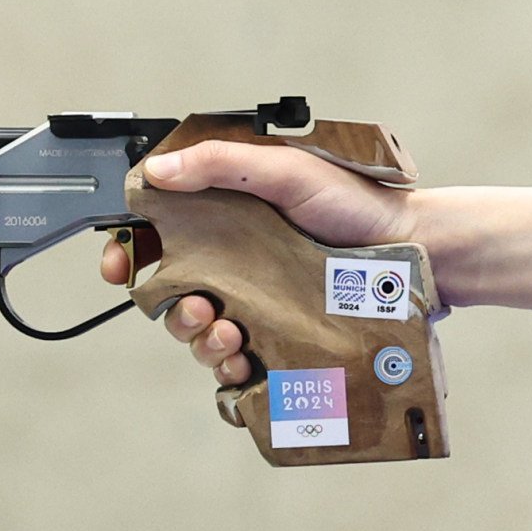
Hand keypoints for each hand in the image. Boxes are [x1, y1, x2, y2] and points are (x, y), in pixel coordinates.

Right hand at [95, 136, 415, 390]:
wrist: (414, 251)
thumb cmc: (356, 203)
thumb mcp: (285, 170)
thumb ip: (219, 163)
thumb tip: (155, 172)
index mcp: (224, 216)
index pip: (155, 236)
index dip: (127, 252)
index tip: (117, 267)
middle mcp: (233, 262)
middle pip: (168, 293)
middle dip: (169, 306)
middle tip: (199, 306)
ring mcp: (255, 304)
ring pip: (197, 333)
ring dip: (197, 338)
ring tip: (227, 331)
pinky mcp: (279, 339)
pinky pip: (234, 365)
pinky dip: (227, 366)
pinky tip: (242, 358)